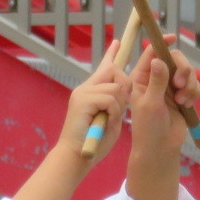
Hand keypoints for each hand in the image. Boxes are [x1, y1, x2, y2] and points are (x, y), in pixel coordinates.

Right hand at [56, 41, 132, 164]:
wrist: (75, 157)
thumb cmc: (94, 143)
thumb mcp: (111, 119)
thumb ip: (116, 104)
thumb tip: (122, 91)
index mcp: (91, 92)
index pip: (104, 67)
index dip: (112, 54)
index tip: (118, 42)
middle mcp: (85, 88)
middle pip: (114, 71)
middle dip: (124, 87)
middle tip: (121, 108)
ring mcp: (83, 92)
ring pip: (115, 86)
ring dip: (119, 106)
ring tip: (109, 120)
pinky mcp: (82, 100)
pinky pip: (109, 97)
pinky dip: (113, 111)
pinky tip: (105, 122)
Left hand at [128, 37, 199, 159]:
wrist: (160, 148)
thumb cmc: (148, 128)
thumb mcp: (151, 104)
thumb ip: (156, 82)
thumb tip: (158, 60)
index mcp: (142, 77)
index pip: (152, 53)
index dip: (162, 43)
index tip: (172, 37)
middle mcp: (156, 78)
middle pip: (175, 59)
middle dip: (182, 69)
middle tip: (181, 84)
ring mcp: (170, 87)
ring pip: (187, 72)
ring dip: (189, 84)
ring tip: (183, 101)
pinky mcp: (182, 95)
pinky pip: (194, 85)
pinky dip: (193, 93)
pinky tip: (186, 105)